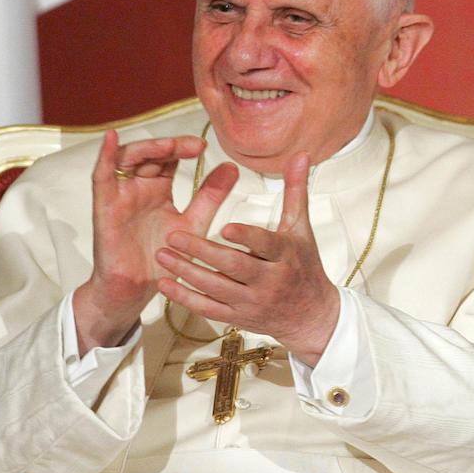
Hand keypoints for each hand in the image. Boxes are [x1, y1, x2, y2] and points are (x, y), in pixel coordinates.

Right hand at [73, 131, 235, 353]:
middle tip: (193, 146)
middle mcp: (138, 188)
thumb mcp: (194, 222)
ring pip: (127, 159)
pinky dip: (104, 156)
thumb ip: (211, 195)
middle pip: (150, 154)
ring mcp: (121, 195)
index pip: (169, 158)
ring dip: (148, 148)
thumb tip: (232, 167)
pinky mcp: (105, 207)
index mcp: (158, 189)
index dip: (183, 147)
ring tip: (168, 145)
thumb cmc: (162, 258)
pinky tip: (112, 138)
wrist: (138, 289)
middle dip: (170, 146)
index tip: (203, 147)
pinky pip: (101, 177)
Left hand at [154, 153, 340, 364]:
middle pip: (234, 267)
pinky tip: (165, 284)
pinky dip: (185, 298)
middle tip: (173, 236)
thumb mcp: (301, 228)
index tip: (225, 227)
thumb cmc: (304, 264)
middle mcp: (270, 281)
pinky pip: (208, 309)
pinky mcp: (238, 317)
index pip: (266, 245)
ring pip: (216, 289)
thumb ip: (295, 191)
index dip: (247, 238)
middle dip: (202, 253)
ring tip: (161, 255)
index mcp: (285, 256)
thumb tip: (301, 155)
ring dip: (186, 273)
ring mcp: (253, 302)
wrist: (311, 315)